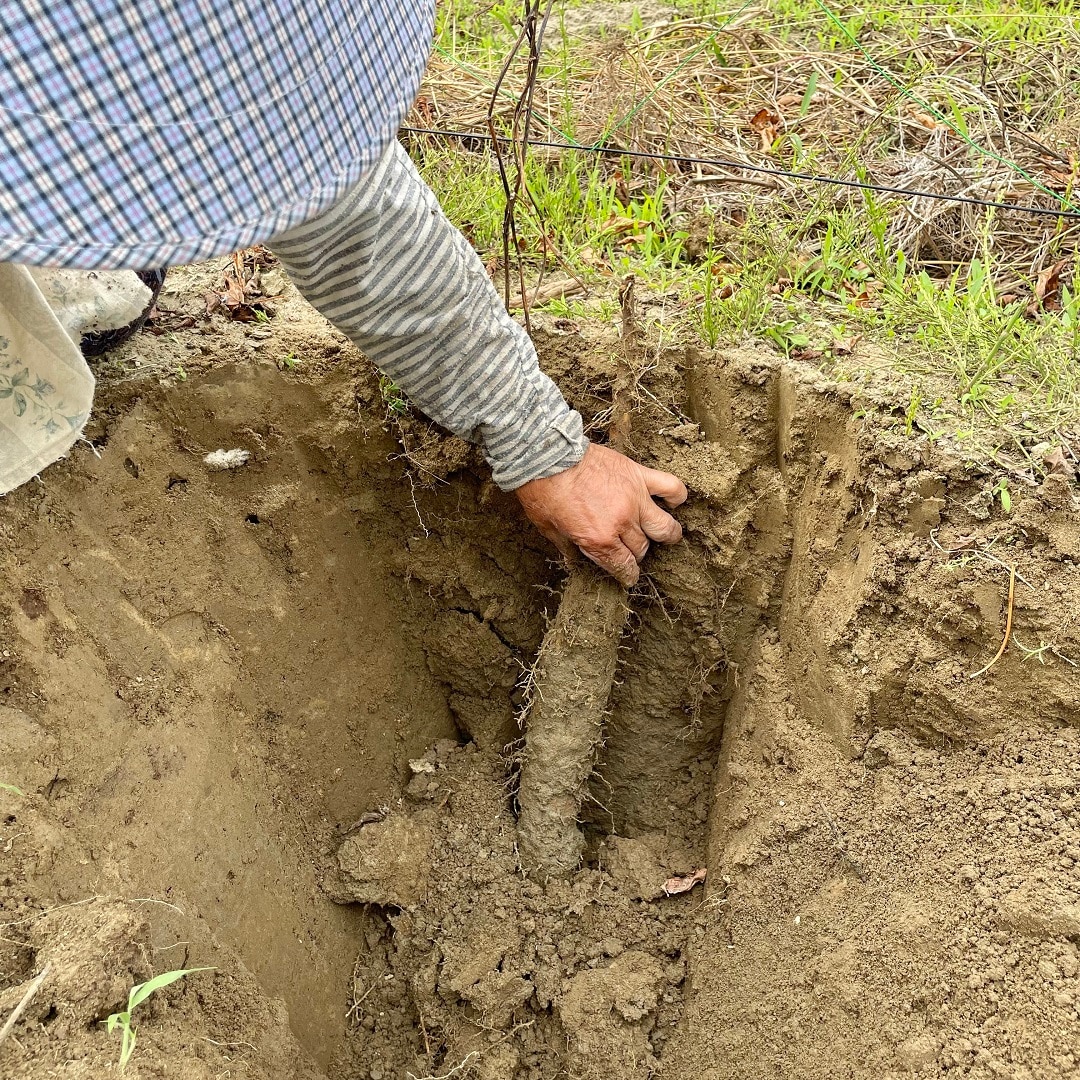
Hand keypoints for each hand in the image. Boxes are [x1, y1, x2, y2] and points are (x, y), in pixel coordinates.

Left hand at [515, 443, 687, 585]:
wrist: (548, 456)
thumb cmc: (544, 492)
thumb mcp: (549, 528)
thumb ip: (566, 547)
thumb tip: (573, 562)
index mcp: (599, 540)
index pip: (624, 567)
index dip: (627, 575)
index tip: (628, 576)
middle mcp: (622, 522)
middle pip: (642, 548)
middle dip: (637, 554)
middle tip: (631, 550)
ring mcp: (635, 498)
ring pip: (664, 526)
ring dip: (666, 534)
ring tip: (665, 535)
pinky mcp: (639, 475)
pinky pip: (671, 487)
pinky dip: (676, 496)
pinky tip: (672, 502)